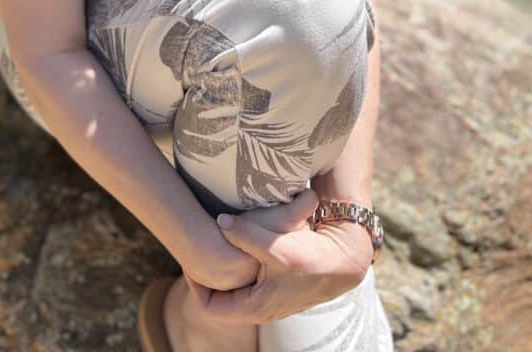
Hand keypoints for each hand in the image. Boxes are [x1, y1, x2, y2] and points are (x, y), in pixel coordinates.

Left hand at [187, 192, 373, 324]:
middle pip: (220, 298)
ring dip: (223, 272)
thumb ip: (245, 233)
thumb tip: (219, 222)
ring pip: (234, 289)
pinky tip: (236, 246)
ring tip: (211, 247)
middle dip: (207, 277)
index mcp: (254, 307)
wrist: (342, 262)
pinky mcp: (277, 287)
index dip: (194, 285)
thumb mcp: (274, 246)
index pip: (210, 306)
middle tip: (196, 252)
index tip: (189, 260)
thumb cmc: (310, 258)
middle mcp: (260, 308)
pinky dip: (238, 268)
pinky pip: (248, 282)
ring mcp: (270, 299)